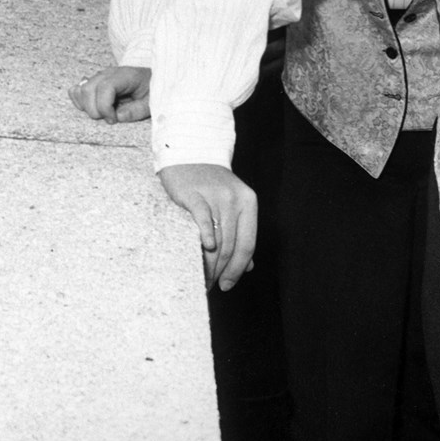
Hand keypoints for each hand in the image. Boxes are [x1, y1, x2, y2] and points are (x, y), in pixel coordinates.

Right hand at [69, 66, 150, 122]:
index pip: (105, 87)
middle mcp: (108, 73)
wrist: (150, 79)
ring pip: (80, 90)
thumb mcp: (150, 102)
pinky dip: (80, 101)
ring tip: (103, 114)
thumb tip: (118, 117)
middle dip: (95, 111)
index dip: (105, 107)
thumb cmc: (151, 90)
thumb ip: (136, 111)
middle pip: (88, 90)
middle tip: (110, 119)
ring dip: (87, 107)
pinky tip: (92, 108)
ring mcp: (99, 76)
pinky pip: (77, 89)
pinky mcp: (94, 82)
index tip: (113, 119)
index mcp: (124, 76)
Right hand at [158, 164, 255, 291]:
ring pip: (217, 240)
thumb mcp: (232, 205)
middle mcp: (235, 199)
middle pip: (231, 246)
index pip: (247, 245)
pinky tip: (203, 250)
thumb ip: (241, 233)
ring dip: (209, 264)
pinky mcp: (194, 194)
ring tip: (200, 279)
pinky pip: (202, 220)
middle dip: (221, 272)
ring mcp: (215, 196)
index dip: (238, 269)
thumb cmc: (211, 185)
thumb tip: (249, 267)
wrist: (190, 154)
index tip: (227, 286)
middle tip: (209, 286)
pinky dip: (204, 238)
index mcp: (248, 203)